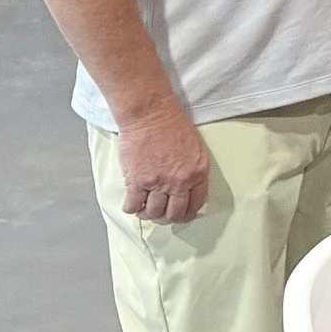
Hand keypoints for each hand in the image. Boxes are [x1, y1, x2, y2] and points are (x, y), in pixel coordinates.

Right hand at [117, 104, 211, 225]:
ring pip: (154, 213)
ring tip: (145, 209)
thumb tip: (186, 188)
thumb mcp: (195, 148)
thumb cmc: (172, 124)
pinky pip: (133, 206)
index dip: (187, 213)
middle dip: (167, 218)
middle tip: (161, 215)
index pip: (196, 203)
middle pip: (174, 213)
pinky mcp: (137, 181)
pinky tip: (132, 203)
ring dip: (149, 214)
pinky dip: (132, 208)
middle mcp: (180, 182)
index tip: (181, 214)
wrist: (150, 113)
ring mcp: (158, 183)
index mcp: (198, 173)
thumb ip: (193, 170)